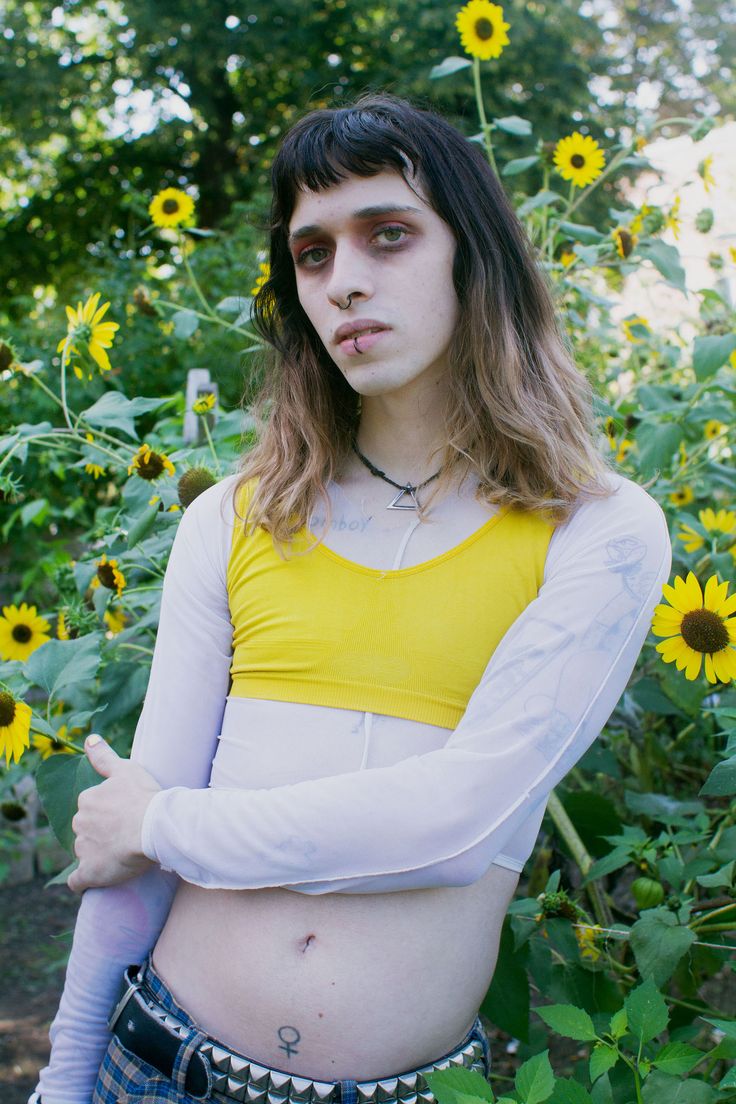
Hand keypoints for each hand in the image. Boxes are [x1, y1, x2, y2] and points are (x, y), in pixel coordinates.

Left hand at [67, 734, 160, 893]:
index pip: (91, 808)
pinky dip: (84, 881)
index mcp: (87, 800)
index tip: (124, 816)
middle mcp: (79, 823)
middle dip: (99, 832)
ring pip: (85, 852)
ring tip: (121, 855)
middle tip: (124, 834)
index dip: (107, 812)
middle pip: (86, 829)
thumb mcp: (125, 769)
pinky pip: (78, 881)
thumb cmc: (144, 796)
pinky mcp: (89, 872)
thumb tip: (89, 739)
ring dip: (97, 854)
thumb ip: (104, 756)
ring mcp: (83, 849)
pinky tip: (94, 879)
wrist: (155, 826)